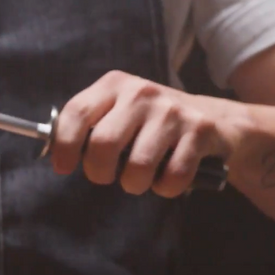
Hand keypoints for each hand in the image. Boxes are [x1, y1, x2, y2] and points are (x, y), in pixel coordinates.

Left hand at [49, 71, 248, 196]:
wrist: (217, 122)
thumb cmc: (151, 124)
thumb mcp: (118, 113)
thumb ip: (89, 128)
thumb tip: (57, 155)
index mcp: (114, 85)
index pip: (76, 113)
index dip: (63, 145)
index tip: (62, 166)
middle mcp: (141, 93)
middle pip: (103, 144)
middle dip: (99, 172)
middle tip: (106, 176)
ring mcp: (172, 111)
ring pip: (137, 166)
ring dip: (134, 184)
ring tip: (139, 179)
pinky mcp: (200, 131)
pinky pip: (172, 177)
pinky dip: (165, 188)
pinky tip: (167, 178)